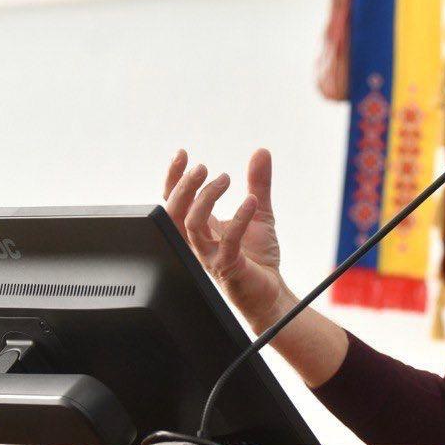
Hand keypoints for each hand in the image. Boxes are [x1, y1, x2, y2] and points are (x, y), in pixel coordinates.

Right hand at [163, 149, 293, 332]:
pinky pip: (226, 242)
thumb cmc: (257, 256)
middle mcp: (199, 242)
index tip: (183, 154)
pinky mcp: (228, 267)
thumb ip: (258, 183)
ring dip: (205, 198)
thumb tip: (261, 151)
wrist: (270, 292)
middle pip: (173, 213)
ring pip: (191, 226)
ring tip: (226, 178)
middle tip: (203, 167)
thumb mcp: (259, 211)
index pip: (174, 201)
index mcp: (201, 228)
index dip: (173, 177)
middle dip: (183, 187)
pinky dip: (238, 219)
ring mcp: (210, 256)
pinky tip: (251, 202)